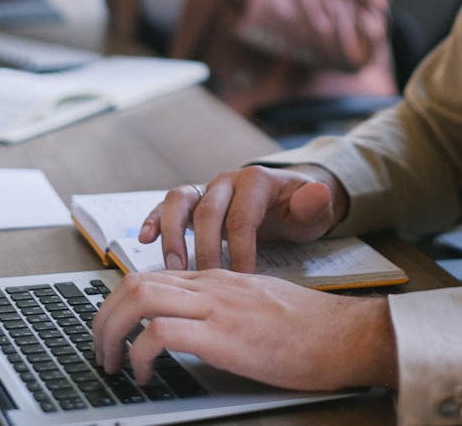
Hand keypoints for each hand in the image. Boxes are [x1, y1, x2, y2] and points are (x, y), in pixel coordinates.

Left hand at [92, 268, 397, 390]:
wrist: (343, 334)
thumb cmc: (307, 329)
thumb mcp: (255, 308)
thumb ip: (221, 310)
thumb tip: (188, 330)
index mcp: (216, 279)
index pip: (149, 275)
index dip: (118, 304)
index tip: (111, 333)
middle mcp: (211, 284)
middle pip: (134, 282)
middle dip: (103, 318)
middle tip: (99, 352)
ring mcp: (217, 305)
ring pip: (140, 298)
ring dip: (112, 332)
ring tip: (112, 364)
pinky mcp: (225, 334)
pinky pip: (162, 333)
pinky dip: (141, 354)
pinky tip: (146, 374)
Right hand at [139, 165, 347, 271]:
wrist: (289, 199)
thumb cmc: (299, 210)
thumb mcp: (315, 210)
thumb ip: (316, 205)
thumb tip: (318, 195)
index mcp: (256, 180)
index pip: (242, 216)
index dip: (240, 249)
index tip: (242, 280)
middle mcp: (228, 180)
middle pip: (208, 210)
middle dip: (204, 248)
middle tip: (205, 282)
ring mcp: (207, 188)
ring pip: (180, 201)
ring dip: (173, 234)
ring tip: (172, 267)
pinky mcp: (192, 201)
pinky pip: (166, 205)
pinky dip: (154, 219)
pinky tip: (144, 240)